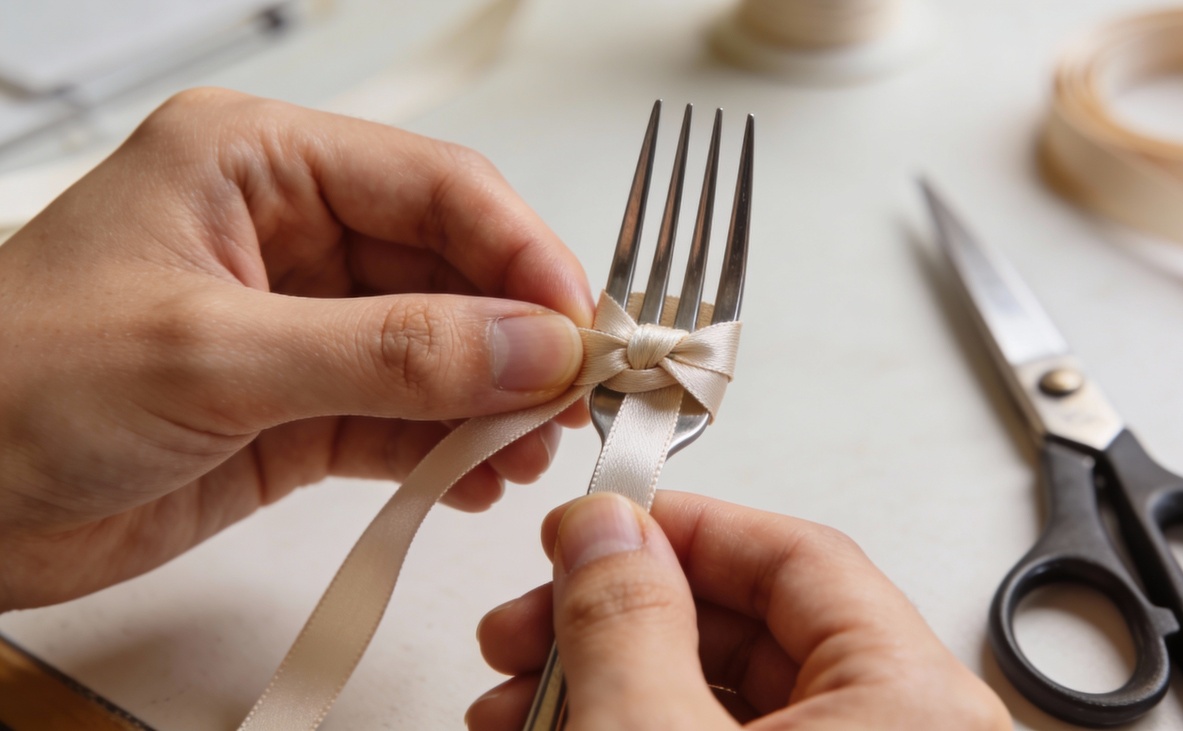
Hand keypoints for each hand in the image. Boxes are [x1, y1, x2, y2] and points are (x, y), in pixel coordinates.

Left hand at [0, 88, 594, 611]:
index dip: (522, 254)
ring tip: (525, 449)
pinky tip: (475, 475)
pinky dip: (449, 447)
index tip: (579, 327)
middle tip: (571, 397)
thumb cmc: (5, 387)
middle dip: (517, 334)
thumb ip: (386, 352)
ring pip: (440, 346)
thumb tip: (525, 347)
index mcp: (259, 164)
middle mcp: (289, 234)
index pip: (437, 186)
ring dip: (493, 398)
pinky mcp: (298, 406)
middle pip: (452, 266)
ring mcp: (300, 325)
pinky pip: (404, 414)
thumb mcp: (212, 355)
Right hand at [471, 491, 1011, 729]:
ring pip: (722, 697)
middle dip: (618, 616)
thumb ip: (629, 622)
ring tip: (513, 695)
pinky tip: (555, 729)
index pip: (800, 557)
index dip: (687, 527)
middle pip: (753, 627)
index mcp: (915, 706)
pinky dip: (635, 726)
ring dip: (609, 680)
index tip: (600, 526)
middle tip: (533, 618)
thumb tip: (604, 529)